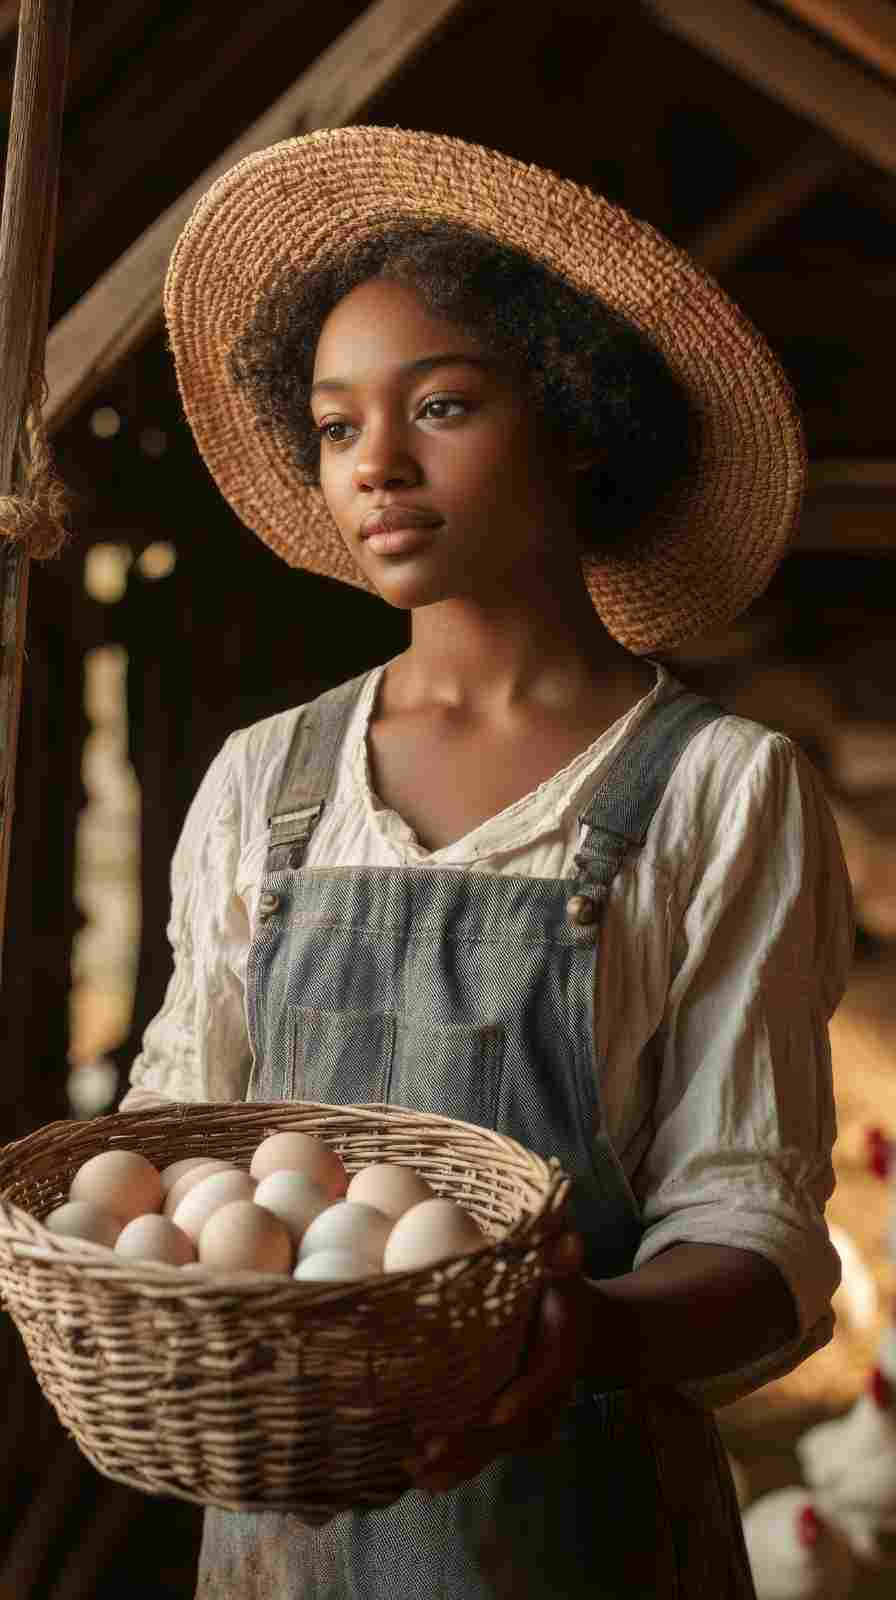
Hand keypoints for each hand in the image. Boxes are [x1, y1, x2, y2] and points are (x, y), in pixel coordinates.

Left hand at [402, 1229, 591, 1492]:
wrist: (584, 1329)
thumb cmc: (557, 1286)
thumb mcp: (561, 1265)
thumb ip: (560, 1253)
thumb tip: (568, 1238)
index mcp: (561, 1344)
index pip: (548, 1374)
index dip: (527, 1394)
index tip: (498, 1411)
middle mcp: (549, 1390)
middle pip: (515, 1425)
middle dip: (475, 1441)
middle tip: (428, 1451)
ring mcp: (529, 1415)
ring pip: (496, 1446)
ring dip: (458, 1461)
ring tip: (413, 1470)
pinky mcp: (507, 1427)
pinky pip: (484, 1451)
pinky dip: (454, 1466)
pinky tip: (418, 1477)